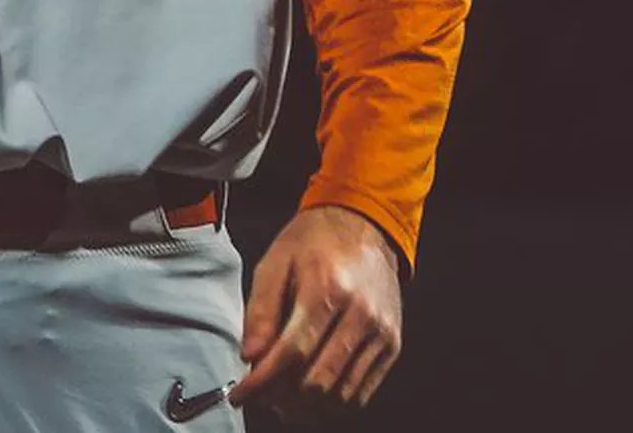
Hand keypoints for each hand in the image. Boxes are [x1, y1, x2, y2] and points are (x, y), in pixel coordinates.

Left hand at [233, 205, 403, 419]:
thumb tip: (250, 355)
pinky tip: (310, 397)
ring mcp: (381, 333)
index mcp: (327, 289)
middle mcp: (360, 315)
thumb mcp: (274, 262)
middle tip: (259, 394)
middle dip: (282, 397)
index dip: (263, 381)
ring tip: (280, 400)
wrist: (363, 226)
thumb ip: (260, 310)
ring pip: (342, 393)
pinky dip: (334, 403)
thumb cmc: (313, 242)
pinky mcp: (392, 345)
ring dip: (307, 407)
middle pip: (319, 380)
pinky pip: (363, 391)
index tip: (240, 394)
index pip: (292, 352)